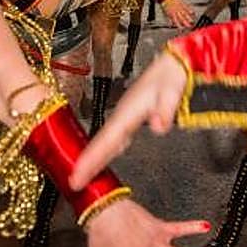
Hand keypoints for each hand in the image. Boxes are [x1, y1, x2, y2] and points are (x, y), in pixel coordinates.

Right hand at [71, 52, 186, 186]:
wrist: (173, 63)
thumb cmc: (172, 74)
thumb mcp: (172, 89)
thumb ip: (165, 109)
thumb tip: (158, 127)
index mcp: (129, 110)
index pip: (106, 140)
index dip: (91, 160)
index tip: (78, 176)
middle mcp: (123, 114)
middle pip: (102, 143)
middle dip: (87, 163)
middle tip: (73, 183)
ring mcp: (126, 115)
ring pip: (106, 141)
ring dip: (94, 158)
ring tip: (81, 176)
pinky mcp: (132, 116)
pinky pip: (114, 138)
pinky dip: (105, 150)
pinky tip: (104, 157)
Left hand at [164, 0, 193, 28]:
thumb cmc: (166, 5)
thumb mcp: (165, 13)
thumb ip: (169, 20)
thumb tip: (171, 25)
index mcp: (172, 15)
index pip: (176, 22)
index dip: (179, 26)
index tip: (182, 30)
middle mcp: (177, 12)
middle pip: (182, 19)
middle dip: (186, 23)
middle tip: (189, 27)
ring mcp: (180, 8)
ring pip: (185, 14)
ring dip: (189, 18)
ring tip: (192, 21)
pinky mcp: (182, 4)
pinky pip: (187, 7)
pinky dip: (190, 10)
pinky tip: (193, 13)